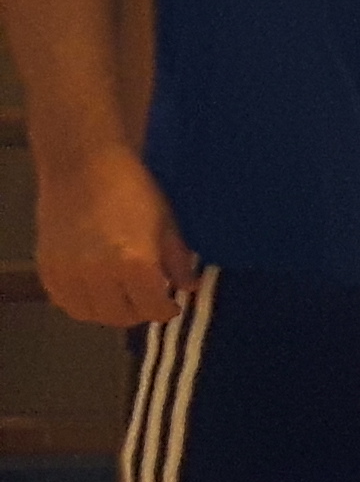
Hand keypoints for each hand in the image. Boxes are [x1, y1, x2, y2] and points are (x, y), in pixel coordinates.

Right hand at [34, 149, 195, 328]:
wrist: (83, 165)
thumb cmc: (133, 189)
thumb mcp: (166, 223)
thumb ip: (177, 260)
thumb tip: (189, 287)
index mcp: (135, 263)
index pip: (152, 308)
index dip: (165, 311)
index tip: (171, 307)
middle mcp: (99, 275)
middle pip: (120, 316)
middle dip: (139, 312)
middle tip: (148, 302)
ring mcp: (69, 274)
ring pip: (90, 314)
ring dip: (109, 312)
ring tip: (122, 299)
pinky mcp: (47, 269)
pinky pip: (64, 302)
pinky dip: (81, 303)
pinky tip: (95, 291)